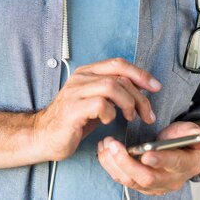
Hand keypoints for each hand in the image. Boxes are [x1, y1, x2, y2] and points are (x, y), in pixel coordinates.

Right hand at [33, 58, 160, 161]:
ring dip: (128, 104)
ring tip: (130, 117)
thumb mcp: (96, 101)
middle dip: (140, 96)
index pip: (118, 63)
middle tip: (147, 114)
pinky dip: (111, 114)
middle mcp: (80, 78)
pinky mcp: (72, 109)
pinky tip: (108, 121)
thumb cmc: (73, 120)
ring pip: (112, 86)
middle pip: (119, 77)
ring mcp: (75, 92)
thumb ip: (113, 92)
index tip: (155, 87)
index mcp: (86, 73)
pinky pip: (100, 104)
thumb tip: (140, 88)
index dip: (140, 74)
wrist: (44, 135)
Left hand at [97, 121, 199, 195]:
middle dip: (127, 162)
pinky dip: (109, 164)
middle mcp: (169, 180)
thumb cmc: (184, 141)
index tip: (146, 153)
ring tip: (106, 143)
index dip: (160, 160)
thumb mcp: (193, 133)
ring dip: (114, 162)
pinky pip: (121, 178)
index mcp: (185, 165)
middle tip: (113, 144)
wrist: (178, 154)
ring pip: (130, 180)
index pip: (173, 164)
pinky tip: (103, 149)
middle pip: (146, 178)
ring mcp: (153, 185)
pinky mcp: (138, 183)